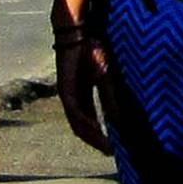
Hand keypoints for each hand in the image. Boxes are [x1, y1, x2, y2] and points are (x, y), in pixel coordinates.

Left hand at [51, 0, 116, 155]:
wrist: (79, 32)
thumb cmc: (93, 49)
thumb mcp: (106, 76)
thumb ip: (109, 96)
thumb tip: (116, 119)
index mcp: (83, 93)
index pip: (90, 119)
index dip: (100, 132)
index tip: (113, 144)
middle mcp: (73, 98)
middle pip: (82, 126)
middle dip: (96, 139)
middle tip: (109, 151)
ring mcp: (68, 94)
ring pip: (77, 122)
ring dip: (91, 135)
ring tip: (104, 145)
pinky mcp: (66, 89)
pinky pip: (76, 110)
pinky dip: (86, 121)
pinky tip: (96, 128)